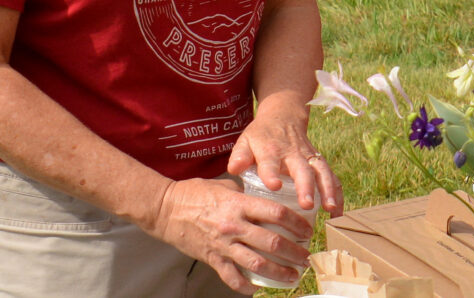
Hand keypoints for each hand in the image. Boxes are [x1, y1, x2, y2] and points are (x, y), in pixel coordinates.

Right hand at [148, 176, 313, 293]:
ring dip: (278, 272)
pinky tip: (259, 289)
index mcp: (239, 204)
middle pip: (271, 242)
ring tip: (292, 276)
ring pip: (257, 264)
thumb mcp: (226, 186)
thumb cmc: (196, 193)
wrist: (166, 209)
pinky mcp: (212, 259)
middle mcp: (234, 226)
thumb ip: (246, 195)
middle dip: (293, 252)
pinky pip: (232, 278)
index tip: (307, 229)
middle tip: (306, 256)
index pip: (276, 213)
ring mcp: (223, 245)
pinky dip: (247, 286)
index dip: (295, 222)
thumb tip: (266, 198)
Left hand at [226, 96, 342, 217]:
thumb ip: (240, 155)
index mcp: (271, 150)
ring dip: (327, 189)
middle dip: (306, 186)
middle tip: (307, 204)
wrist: (283, 117)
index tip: (274, 185)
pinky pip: (331, 177)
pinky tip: (337, 214)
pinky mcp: (319, 162)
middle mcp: (292, 153)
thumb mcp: (246, 141)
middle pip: (301, 169)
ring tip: (330, 209)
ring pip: (321, 171)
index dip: (271, 172)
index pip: (270, 161)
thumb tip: (234, 168)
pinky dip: (337, 193)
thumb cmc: (261, 137)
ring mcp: (308, 157)